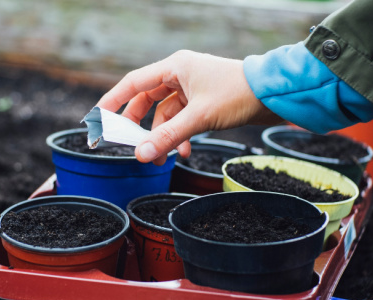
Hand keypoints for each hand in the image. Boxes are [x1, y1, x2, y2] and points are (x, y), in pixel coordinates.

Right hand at [96, 50, 280, 164]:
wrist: (274, 94)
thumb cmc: (239, 94)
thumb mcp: (199, 117)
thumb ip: (167, 136)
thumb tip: (141, 154)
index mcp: (175, 68)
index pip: (133, 83)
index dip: (112, 101)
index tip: (97, 119)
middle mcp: (180, 75)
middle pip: (146, 101)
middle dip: (138, 126)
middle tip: (129, 146)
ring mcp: (191, 89)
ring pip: (164, 114)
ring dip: (161, 137)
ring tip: (160, 158)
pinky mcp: (202, 102)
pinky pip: (180, 121)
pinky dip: (178, 137)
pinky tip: (183, 152)